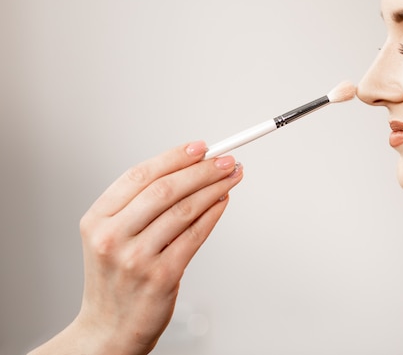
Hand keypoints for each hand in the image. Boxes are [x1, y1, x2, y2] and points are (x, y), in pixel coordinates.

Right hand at [30, 141, 242, 354]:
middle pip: (164, 189)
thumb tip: (189, 169)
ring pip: (184, 210)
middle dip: (201, 170)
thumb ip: (139, 204)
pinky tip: (223, 201)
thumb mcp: (111, 236)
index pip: (139, 176)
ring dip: (214, 188)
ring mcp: (136, 258)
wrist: (109, 329)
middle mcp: (112, 237)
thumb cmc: (116, 277)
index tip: (201, 147)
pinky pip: (194, 236)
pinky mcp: (161, 276)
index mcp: (97, 219)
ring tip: (231, 176)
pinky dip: (213, 214)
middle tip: (225, 160)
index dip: (174, 157)